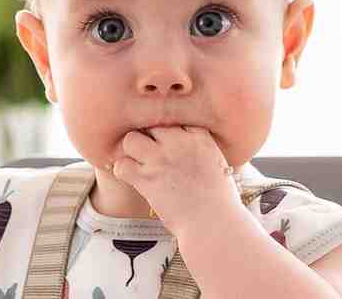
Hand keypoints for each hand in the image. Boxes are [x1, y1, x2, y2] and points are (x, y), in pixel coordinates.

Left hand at [112, 125, 242, 235]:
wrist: (214, 224)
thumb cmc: (220, 201)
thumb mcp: (219, 165)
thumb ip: (202, 149)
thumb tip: (189, 149)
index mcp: (199, 136)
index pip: (174, 117)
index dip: (168, 131)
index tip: (169, 143)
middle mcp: (178, 142)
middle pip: (151, 124)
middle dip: (149, 138)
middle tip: (151, 153)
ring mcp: (161, 159)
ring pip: (131, 139)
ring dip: (131, 151)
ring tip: (138, 163)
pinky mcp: (146, 178)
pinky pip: (121, 165)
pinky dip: (122, 171)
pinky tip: (132, 178)